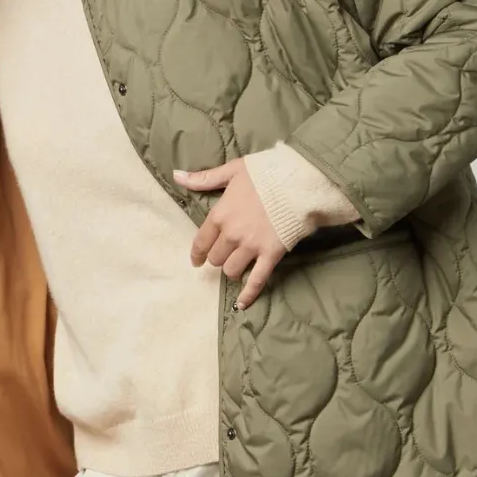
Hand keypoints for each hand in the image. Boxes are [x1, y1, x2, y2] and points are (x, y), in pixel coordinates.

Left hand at [173, 160, 285, 309]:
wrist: (299, 181)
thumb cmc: (266, 173)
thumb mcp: (233, 171)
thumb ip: (204, 178)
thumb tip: (177, 176)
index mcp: (220, 215)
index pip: (201, 242)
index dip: (197, 253)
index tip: (196, 260)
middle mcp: (232, 234)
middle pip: (215, 258)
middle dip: (218, 258)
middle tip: (225, 256)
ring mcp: (251, 247)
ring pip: (231, 270)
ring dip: (232, 270)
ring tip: (237, 267)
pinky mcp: (270, 255)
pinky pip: (256, 280)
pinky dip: (248, 294)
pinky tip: (241, 305)